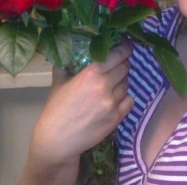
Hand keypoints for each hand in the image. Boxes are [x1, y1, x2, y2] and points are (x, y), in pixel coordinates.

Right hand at [19, 43, 133, 183]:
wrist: (58, 140)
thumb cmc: (56, 108)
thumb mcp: (58, 81)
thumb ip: (65, 65)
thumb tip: (68, 52)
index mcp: (91, 73)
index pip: (117, 55)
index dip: (124, 49)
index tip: (126, 48)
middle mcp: (104, 86)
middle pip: (125, 68)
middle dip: (122, 65)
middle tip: (117, 66)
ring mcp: (112, 103)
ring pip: (127, 84)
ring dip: (122, 82)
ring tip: (112, 84)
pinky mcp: (117, 117)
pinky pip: (130, 100)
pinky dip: (125, 97)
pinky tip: (116, 98)